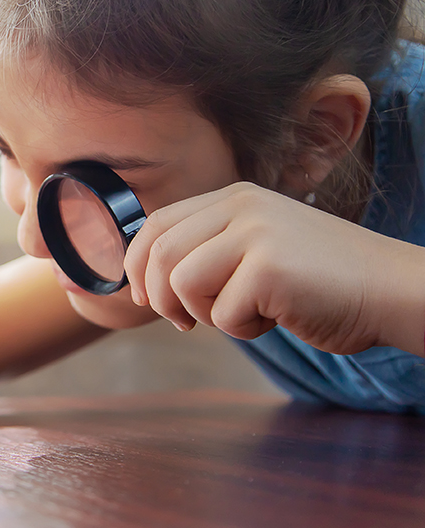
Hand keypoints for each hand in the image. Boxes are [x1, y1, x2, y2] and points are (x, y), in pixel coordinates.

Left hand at [124, 181, 424, 356]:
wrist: (391, 290)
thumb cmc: (321, 282)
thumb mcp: (258, 248)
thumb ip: (210, 251)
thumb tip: (147, 280)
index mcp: (234, 197)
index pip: (157, 223)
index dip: (137, 264)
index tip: (143, 297)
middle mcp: (241, 206)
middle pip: (160, 253)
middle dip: (160, 297)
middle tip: (183, 323)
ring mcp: (256, 233)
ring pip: (183, 282)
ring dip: (206, 313)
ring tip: (247, 313)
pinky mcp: (269, 267)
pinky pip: (222, 314)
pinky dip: (243, 329)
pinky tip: (278, 317)